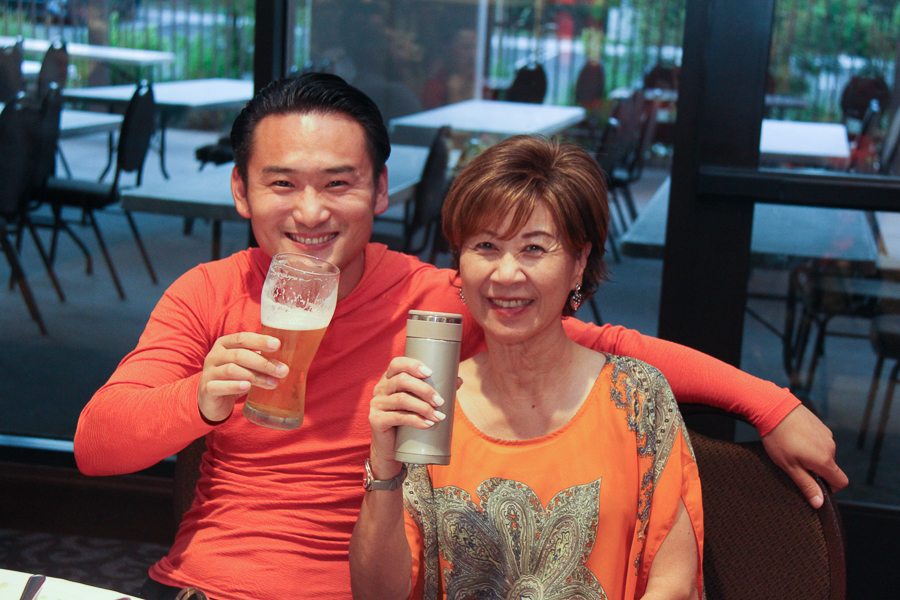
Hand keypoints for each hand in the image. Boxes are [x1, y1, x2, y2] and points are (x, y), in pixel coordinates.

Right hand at [197, 332, 287, 421]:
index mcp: (225, 344)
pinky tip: (247, 387)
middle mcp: (214, 355)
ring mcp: (208, 372)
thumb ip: (260, 359)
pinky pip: (219, 386)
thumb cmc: (234, 379)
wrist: (213, 401)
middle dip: (264, 363)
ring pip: (232, 370)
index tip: (277, 345)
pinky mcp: (206, 389)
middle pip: (240, 355)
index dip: (260, 340)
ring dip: (255, 376)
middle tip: (283, 371)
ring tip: (273, 383)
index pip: (243, 338)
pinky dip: (234, 386)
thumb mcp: (246, 366)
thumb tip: (286, 362)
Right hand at [368, 357, 447, 477]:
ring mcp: (376, 404)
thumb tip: (458, 380)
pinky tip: (427, 424)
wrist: (390, 446)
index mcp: (389, 379)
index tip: (430, 373)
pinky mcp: (376, 420)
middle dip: (424, 389)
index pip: (397, 364)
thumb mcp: (419, 402)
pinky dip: (416, 420)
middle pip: (401, 380)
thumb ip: (435, 390)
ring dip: (424, 407)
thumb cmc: (406, 420)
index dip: (413, 365)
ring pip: (401, 399)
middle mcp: (380, 388)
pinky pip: (397, 417)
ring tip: (439, 416)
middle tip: (441, 401)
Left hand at [762, 404, 848, 507]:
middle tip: (794, 465)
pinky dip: (810, 444)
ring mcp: (826, 435)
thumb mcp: (789, 466)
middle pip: (830, 468)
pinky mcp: (820, 425)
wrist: (774, 408)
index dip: (830, 489)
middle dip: (816, 471)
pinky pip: (819, 441)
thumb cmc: (779, 439)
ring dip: (812, 456)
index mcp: (825, 460)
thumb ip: (806, 485)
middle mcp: (830, 447)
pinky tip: (794, 438)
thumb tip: (820, 503)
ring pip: (824, 453)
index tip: (814, 485)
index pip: (841, 482)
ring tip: (791, 449)